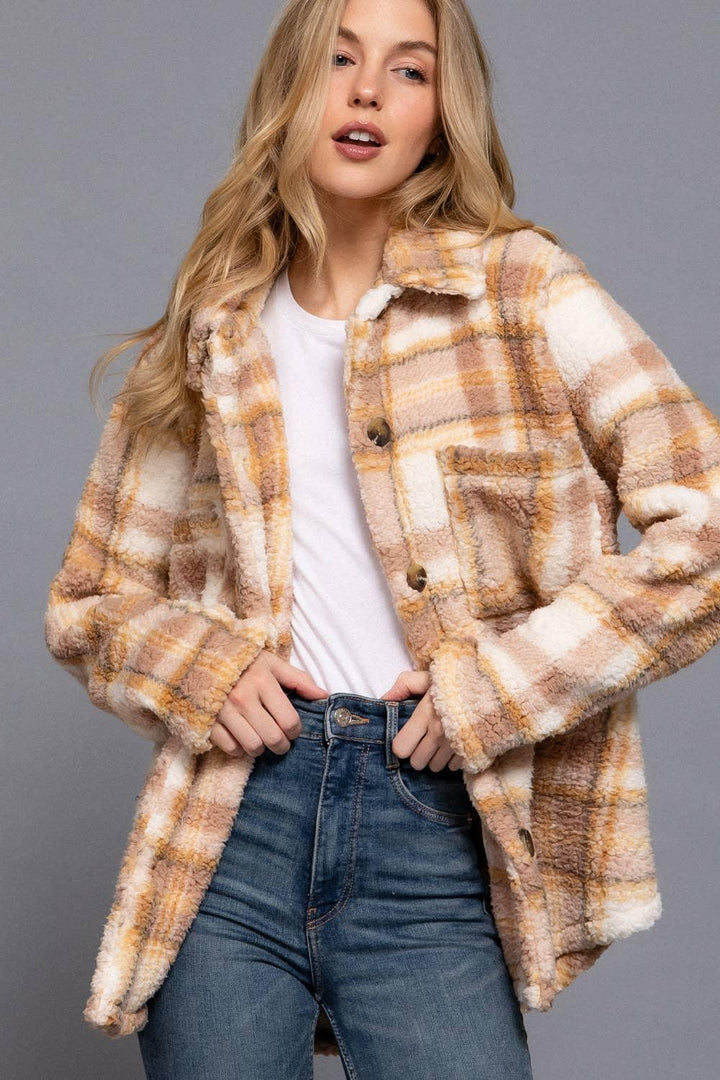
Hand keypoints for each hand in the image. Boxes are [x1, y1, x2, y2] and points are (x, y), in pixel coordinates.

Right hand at [210, 650, 328, 758]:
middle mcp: (242, 697)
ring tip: (261, 739)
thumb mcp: (271, 663)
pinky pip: (231, 748)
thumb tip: (323, 695)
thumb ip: (298, 679)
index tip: (292, 728)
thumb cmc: (243, 661)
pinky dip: (239, 748)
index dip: (295, 731)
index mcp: (262, 681)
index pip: (289, 721)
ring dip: (261, 748)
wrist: (200, 657)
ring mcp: (223, 711)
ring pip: (253, 747)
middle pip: (273, 738)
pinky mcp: (208, 721)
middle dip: (281, 745)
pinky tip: (241, 736)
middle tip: (281, 741)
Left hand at [381, 670, 463, 770]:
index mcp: (425, 714)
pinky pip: (454, 768)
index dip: (402, 745)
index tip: (407, 738)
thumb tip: (384, 700)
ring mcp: (456, 745)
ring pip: (435, 767)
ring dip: (435, 758)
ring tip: (441, 742)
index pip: (401, 748)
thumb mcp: (428, 676)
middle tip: (424, 741)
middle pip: (417, 762)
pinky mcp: (473, 752)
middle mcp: (439, 733)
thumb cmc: (458, 679)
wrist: (495, 685)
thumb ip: (403, 685)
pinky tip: (455, 745)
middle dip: (418, 754)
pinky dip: (453, 760)